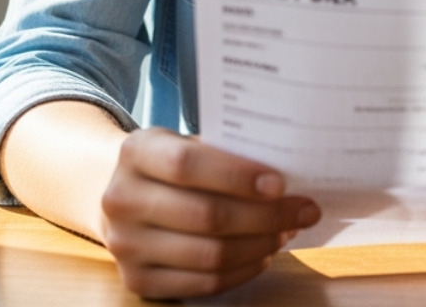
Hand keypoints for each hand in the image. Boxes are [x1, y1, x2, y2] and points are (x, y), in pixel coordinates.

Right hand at [99, 127, 319, 298]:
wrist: (123, 197)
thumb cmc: (171, 166)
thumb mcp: (184, 142)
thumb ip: (225, 152)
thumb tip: (287, 174)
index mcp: (135, 153)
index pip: (186, 164)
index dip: (237, 175)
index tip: (280, 183)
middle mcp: (122, 199)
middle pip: (205, 215)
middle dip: (265, 216)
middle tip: (303, 210)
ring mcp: (125, 245)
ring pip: (210, 254)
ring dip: (260, 245)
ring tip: (286, 230)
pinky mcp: (138, 280)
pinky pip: (205, 283)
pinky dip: (243, 270)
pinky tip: (263, 253)